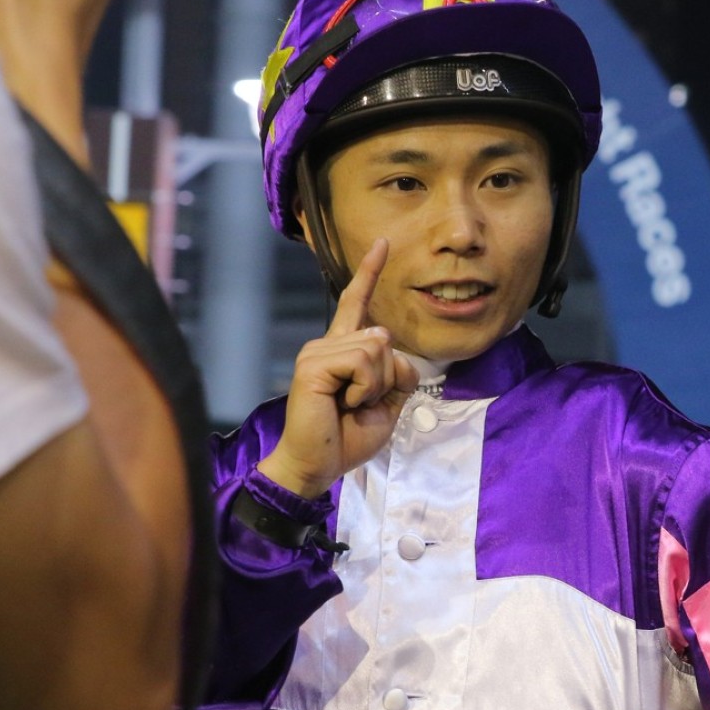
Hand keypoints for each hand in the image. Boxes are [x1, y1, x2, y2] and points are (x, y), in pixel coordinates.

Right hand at [259, 239, 418, 497]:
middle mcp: (327, 344)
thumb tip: (385, 344)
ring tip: (350, 406)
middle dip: (388, 377)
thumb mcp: (387, 403)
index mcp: (343, 350)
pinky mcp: (313, 364)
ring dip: (375, 385)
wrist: (318, 466)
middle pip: (384, 337)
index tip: (382, 243)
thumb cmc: (348, 439)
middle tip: (360, 405)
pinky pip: (362, 361)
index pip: (356, 303)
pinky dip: (365, 388)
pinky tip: (343, 404)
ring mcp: (317, 352)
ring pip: (376, 347)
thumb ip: (396, 372)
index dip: (369, 272)